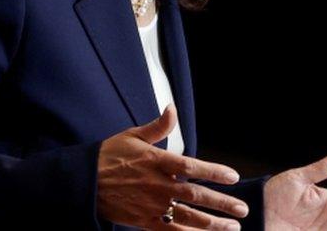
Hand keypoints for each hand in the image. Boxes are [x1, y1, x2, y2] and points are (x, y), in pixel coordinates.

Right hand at [98, 105, 248, 229]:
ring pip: (187, 217)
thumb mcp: (133, 136)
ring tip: (233, 226)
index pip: (191, 167)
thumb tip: (172, 108)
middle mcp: (157, 185)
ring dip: (212, 223)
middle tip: (242, 208)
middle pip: (195, 196)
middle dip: (222, 203)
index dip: (214, 172)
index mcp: (157, 162)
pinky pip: (170, 230)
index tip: (233, 177)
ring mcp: (151, 205)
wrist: (84, 182)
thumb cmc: (110, 156)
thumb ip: (158, 126)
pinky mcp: (144, 221)